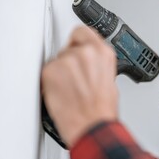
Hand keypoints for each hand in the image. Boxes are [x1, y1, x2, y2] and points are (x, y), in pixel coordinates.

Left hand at [41, 26, 117, 147]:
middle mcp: (86, 52)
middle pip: (69, 46)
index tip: (77, 46)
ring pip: (58, 60)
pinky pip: (49, 71)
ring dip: (61, 72)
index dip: (79, 41)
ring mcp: (67, 61)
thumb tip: (88, 62)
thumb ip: (97, 63)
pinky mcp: (51, 71)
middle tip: (76, 78)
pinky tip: (63, 92)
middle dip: (71, 61)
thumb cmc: (102, 109)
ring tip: (71, 88)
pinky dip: (52, 81)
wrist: (92, 126)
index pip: (83, 32)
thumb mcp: (109, 79)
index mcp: (103, 53)